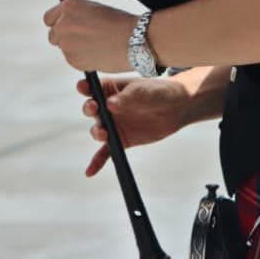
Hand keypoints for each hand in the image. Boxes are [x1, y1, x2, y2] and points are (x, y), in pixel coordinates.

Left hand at [43, 0, 137, 73]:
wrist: (134, 40)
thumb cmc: (120, 24)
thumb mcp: (94, 10)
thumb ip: (76, 16)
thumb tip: (69, 26)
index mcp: (69, 6)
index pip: (49, 18)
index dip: (59, 23)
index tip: (66, 28)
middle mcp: (64, 23)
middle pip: (53, 35)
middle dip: (65, 38)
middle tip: (83, 40)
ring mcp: (66, 42)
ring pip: (64, 49)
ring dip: (75, 49)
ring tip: (96, 46)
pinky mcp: (72, 59)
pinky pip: (73, 60)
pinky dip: (82, 59)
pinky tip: (98, 53)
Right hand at [76, 75, 190, 176]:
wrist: (177, 108)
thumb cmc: (159, 92)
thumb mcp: (143, 91)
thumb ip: (127, 97)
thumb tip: (110, 104)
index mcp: (111, 89)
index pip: (93, 87)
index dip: (85, 87)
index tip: (82, 87)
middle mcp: (108, 107)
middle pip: (91, 109)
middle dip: (89, 109)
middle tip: (94, 108)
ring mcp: (114, 124)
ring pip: (98, 129)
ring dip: (96, 132)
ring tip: (103, 134)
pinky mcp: (121, 140)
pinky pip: (106, 152)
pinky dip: (97, 162)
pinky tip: (90, 171)